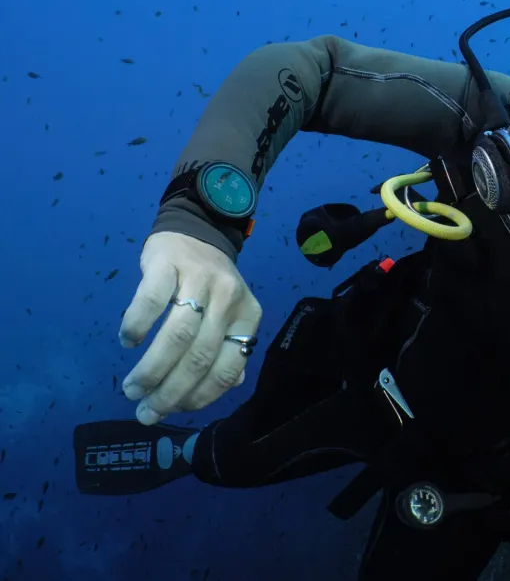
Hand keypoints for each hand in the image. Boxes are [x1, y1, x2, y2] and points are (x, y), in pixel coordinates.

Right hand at [119, 232, 262, 424]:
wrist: (196, 230)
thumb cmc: (210, 283)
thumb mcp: (231, 314)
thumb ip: (230, 348)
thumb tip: (228, 387)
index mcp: (248, 317)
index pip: (228, 368)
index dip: (200, 396)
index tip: (173, 411)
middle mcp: (229, 299)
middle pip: (200, 357)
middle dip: (170, 392)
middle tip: (144, 410)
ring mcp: (200, 280)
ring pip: (177, 336)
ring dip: (151, 370)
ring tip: (132, 388)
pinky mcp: (170, 264)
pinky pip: (151, 301)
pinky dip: (137, 326)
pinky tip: (128, 342)